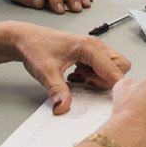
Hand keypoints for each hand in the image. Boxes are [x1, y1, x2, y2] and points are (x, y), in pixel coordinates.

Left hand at [10, 23, 131, 114]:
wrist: (25, 39)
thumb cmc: (36, 47)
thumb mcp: (46, 72)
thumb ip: (57, 91)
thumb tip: (64, 107)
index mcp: (89, 46)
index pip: (114, 69)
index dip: (112, 86)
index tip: (103, 99)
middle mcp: (95, 46)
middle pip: (120, 66)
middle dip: (107, 81)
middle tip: (86, 83)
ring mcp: (93, 50)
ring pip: (112, 68)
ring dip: (99, 78)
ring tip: (78, 79)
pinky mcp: (88, 54)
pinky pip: (102, 68)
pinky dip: (92, 76)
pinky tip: (76, 77)